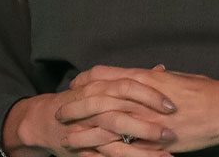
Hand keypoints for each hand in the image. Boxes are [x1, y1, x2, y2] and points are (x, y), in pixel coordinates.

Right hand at [6, 73, 177, 156]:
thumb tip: (161, 70)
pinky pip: (109, 154)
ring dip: (142, 145)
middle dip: (148, 123)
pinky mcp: (85, 147)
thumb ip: (133, 78)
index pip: (128, 86)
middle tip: (172, 130)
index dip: (151, 95)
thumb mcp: (104, 83)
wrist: (46, 120)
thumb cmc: (81, 99)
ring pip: (115, 134)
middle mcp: (93, 104)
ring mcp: (87, 127)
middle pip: (122, 111)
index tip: (172, 105)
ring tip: (166, 152)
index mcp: (100, 85)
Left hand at [66, 65, 218, 153]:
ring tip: (67, 139)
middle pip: (96, 98)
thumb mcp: (174, 78)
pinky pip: (122, 147)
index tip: (73, 88)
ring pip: (104, 123)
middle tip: (58, 113)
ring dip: (83, 131)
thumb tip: (144, 74)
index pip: (103, 76)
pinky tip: (92, 156)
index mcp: (143, 77)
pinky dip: (104, 151)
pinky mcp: (153, 140)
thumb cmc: (202, 91)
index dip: (84, 82)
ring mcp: (145, 118)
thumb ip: (154, 78)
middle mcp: (139, 96)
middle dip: (74, 106)